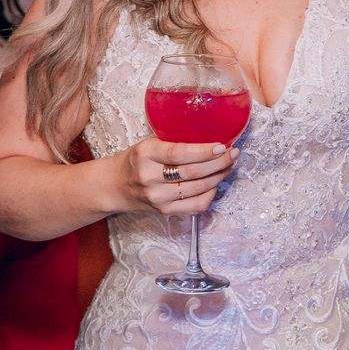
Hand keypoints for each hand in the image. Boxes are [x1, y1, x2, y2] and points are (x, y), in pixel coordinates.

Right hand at [114, 136, 237, 217]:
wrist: (115, 186)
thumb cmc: (135, 160)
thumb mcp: (148, 144)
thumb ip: (173, 142)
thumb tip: (210, 137)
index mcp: (145, 154)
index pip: (178, 153)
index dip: (204, 151)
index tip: (222, 146)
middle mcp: (150, 177)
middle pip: (193, 173)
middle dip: (219, 163)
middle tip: (233, 154)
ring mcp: (158, 198)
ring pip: (198, 189)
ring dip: (218, 177)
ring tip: (228, 166)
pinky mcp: (164, 212)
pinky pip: (195, 206)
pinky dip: (210, 194)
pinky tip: (215, 183)